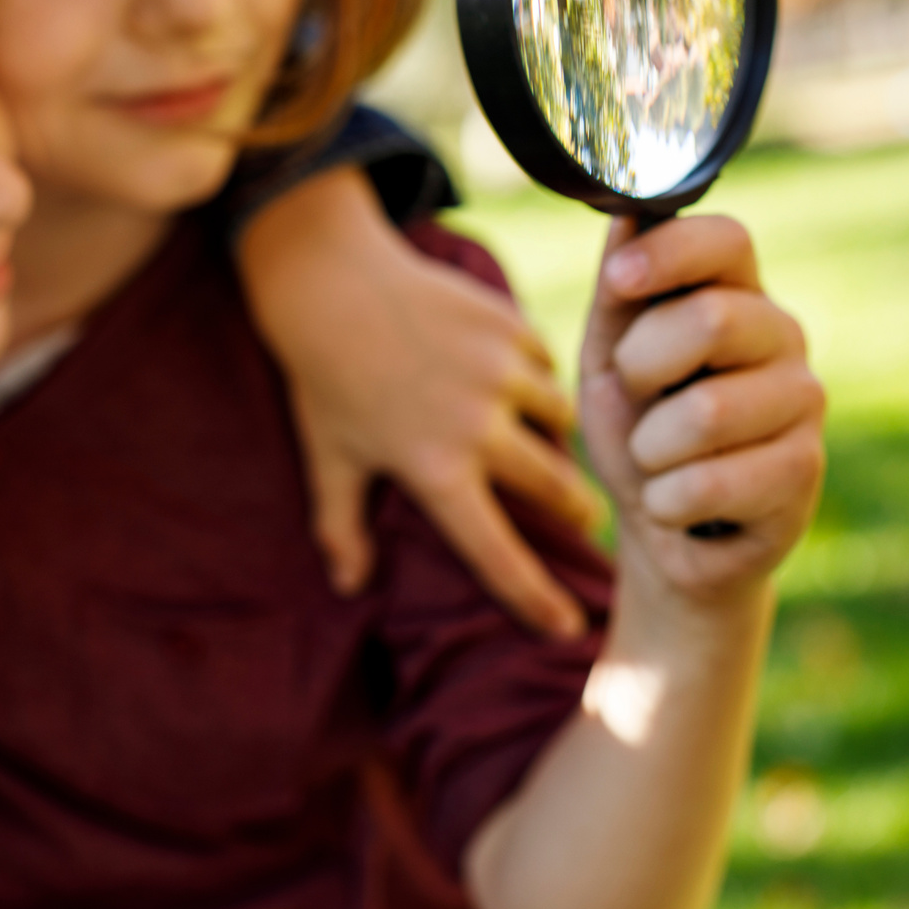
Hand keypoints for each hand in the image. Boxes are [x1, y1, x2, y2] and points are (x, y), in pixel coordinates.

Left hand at [241, 168, 598, 638]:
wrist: (328, 280)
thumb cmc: (324, 378)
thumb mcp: (327, 457)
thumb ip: (339, 526)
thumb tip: (348, 586)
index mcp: (433, 470)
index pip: (494, 552)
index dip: (534, 597)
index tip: (568, 628)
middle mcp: (476, 426)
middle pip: (554, 487)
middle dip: (576, 509)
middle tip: (584, 519)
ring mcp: (499, 372)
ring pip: (561, 419)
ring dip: (559, 435)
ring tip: (550, 441)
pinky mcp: (508, 326)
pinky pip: (548, 364)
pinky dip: (541, 377)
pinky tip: (526, 381)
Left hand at [579, 215, 825, 606]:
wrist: (661, 529)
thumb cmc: (636, 427)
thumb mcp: (609, 355)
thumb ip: (620, 289)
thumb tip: (627, 210)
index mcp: (735, 293)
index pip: (728, 239)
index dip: (670, 253)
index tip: (619, 283)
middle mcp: (783, 335)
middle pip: (713, 320)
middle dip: (642, 368)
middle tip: (638, 397)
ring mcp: (803, 401)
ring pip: (706, 412)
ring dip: (650, 449)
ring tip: (659, 460)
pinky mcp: (804, 471)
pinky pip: (710, 482)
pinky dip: (667, 501)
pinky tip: (679, 504)